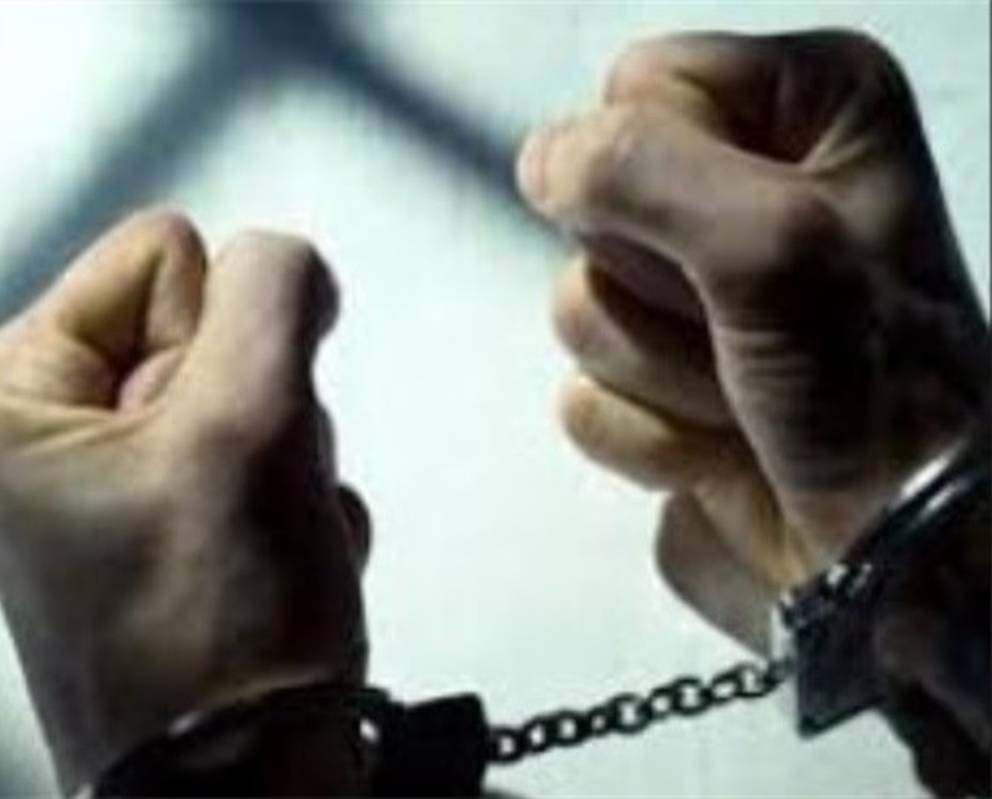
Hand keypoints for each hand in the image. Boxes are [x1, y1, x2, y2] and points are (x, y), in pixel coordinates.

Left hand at [0, 211, 369, 789]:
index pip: (163, 252)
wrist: (250, 789)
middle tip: (240, 500)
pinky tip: (278, 569)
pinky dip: (294, 506)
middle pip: (211, 326)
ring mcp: (120, 483)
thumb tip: (288, 263)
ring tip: (263, 542)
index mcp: (13, 394)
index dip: (221, 336)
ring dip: (287, 460)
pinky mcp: (178, 526)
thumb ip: (274, 291)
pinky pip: (268, 454)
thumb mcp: (247, 421)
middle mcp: (52, 434)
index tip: (215, 437)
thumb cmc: (217, 628)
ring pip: (254, 391)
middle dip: (256, 409)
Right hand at [517, 31, 989, 649]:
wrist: (892, 563)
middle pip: (597, 199)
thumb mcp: (770, 247)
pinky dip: (649, 434)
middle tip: (746, 332)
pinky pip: (583, 394)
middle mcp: (748, 190)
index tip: (732, 243)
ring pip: (579, 303)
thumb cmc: (879, 402)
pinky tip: (720, 445)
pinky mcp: (655, 379)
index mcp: (809, 112)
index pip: (642, 84)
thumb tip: (542, 160)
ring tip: (747, 396)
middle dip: (661, 289)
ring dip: (661, 372)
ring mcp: (694, 295)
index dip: (661, 172)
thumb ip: (641, 171)